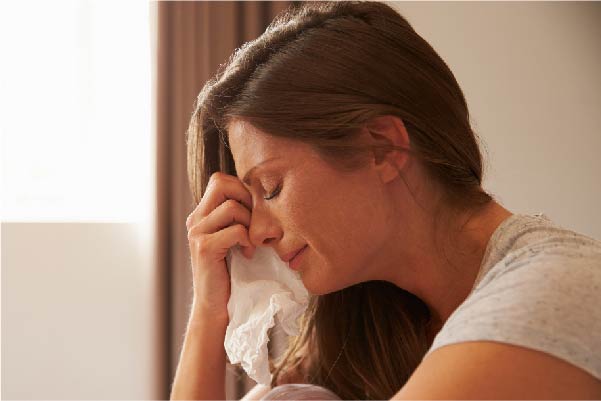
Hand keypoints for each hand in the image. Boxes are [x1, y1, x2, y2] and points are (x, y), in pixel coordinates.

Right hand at [186, 172, 255, 319]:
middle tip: (254, 222)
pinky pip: (235, 230)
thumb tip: (264, 196)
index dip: (241, 188)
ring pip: (231, 206)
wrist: (215, 306)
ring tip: (251, 241)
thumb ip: (238, 217)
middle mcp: (195, 219)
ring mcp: (197, 233)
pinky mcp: (204, 248)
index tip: (253, 212)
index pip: (220, 179)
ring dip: (249, 223)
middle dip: (246, 198)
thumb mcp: (234, 238)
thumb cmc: (232, 272)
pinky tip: (247, 254)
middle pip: (221, 182)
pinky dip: (247, 240)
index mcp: (202, 214)